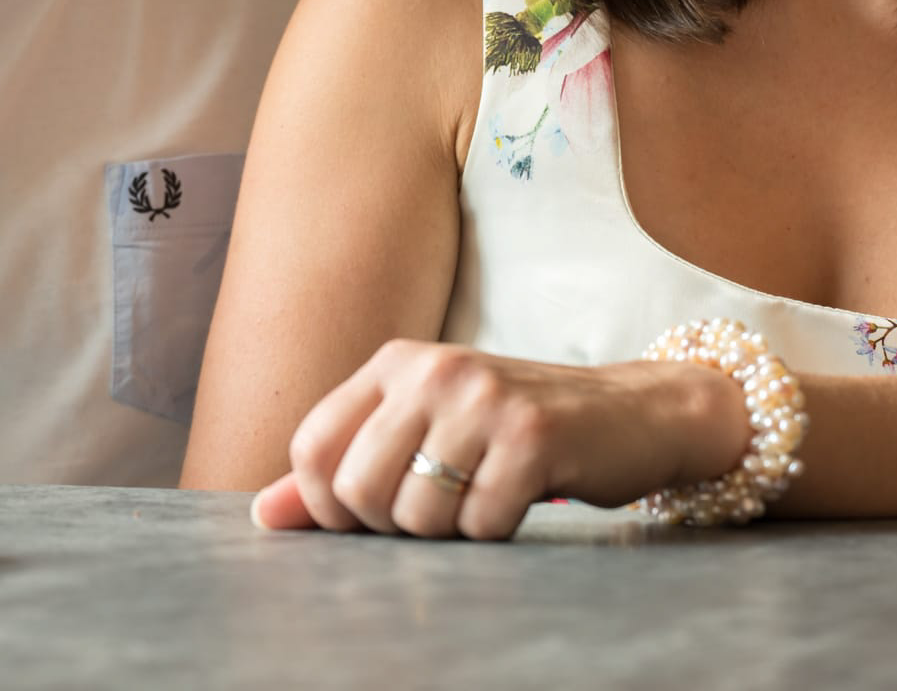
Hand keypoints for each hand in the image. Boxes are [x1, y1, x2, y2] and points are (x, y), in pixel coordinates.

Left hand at [251, 339, 744, 540]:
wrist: (634, 411)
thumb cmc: (516, 431)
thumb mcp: (426, 432)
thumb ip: (345, 468)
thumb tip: (263, 515)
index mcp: (396, 362)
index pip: (311, 446)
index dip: (325, 504)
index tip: (365, 517)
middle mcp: (434, 369)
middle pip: (357, 487)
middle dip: (389, 526)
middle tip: (436, 511)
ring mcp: (483, 399)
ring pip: (416, 514)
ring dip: (447, 533)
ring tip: (480, 499)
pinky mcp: (532, 437)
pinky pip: (479, 524)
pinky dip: (495, 532)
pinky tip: (518, 499)